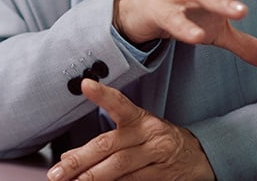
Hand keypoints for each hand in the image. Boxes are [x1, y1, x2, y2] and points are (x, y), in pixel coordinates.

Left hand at [48, 79, 213, 180]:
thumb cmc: (159, 142)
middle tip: (57, 172)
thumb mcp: (135, 133)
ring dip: (92, 178)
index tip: (85, 84)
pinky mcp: (162, 178)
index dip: (103, 95)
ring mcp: (158, 158)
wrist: (199, 158)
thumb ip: (104, 143)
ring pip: (119, 169)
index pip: (120, 104)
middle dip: (80, 161)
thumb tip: (68, 157)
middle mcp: (150, 136)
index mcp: (142, 119)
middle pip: (110, 146)